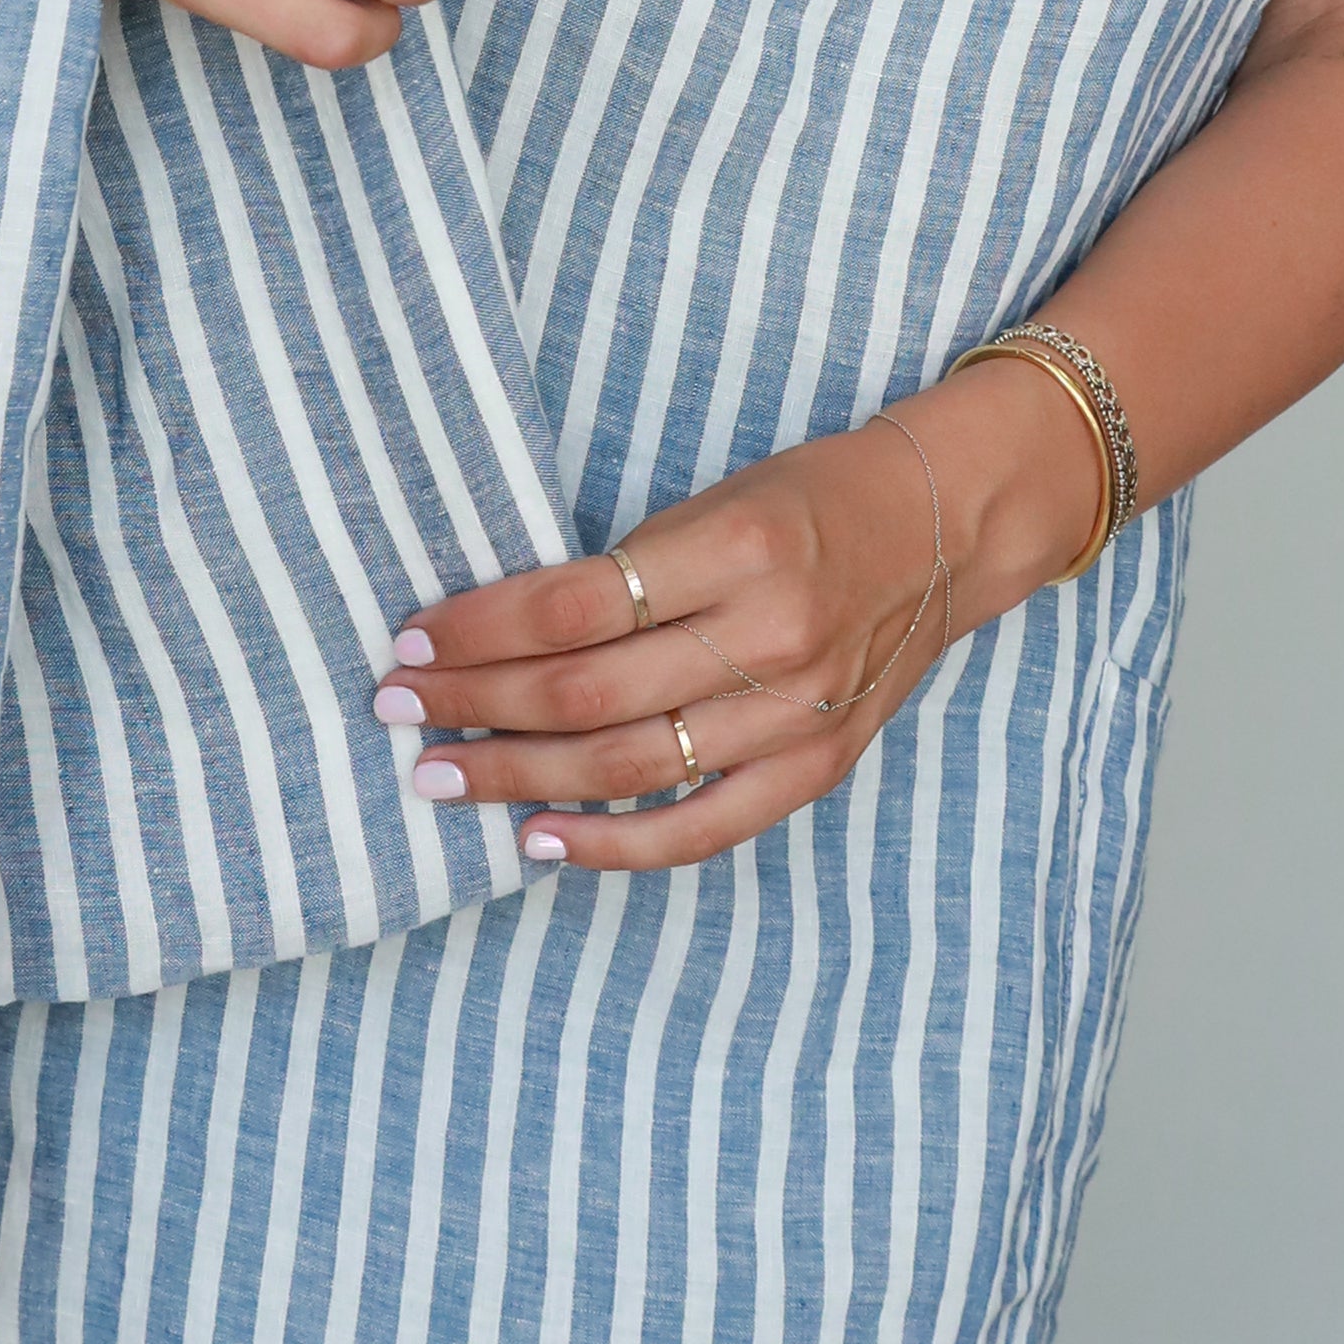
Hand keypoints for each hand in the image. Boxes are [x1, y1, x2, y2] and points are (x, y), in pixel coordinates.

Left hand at [371, 391, 1057, 871]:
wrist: (948, 527)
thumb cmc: (812, 498)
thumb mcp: (719, 499)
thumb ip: (627, 568)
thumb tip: (494, 632)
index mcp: (738, 545)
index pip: (574, 603)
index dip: (480, 628)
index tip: (411, 635)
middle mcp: (769, 636)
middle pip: (586, 694)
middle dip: (472, 704)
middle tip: (394, 707)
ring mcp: (797, 714)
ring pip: (626, 767)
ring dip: (515, 776)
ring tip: (438, 774)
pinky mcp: (818, 767)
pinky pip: (699, 828)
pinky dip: (613, 844)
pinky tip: (538, 838)